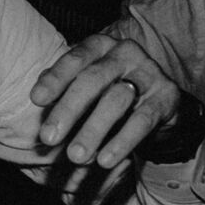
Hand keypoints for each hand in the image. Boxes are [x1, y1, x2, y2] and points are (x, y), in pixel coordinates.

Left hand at [30, 33, 179, 175]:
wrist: (158, 102)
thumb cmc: (109, 90)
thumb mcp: (85, 85)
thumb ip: (62, 87)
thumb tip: (38, 97)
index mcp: (101, 45)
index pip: (76, 58)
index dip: (56, 79)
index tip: (37, 100)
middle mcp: (125, 53)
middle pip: (94, 79)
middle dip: (69, 109)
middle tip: (49, 138)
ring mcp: (149, 72)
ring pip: (117, 100)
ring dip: (93, 130)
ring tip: (75, 156)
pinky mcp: (166, 96)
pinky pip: (143, 120)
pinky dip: (122, 141)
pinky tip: (105, 160)